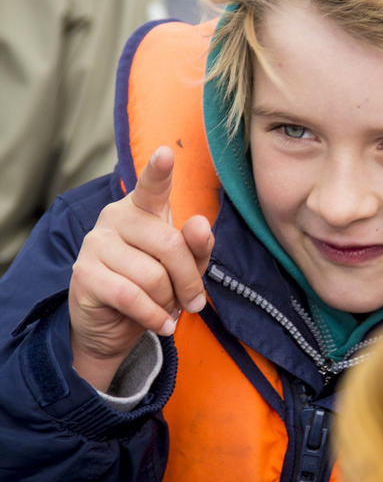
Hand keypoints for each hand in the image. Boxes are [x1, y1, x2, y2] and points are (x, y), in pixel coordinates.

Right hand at [69, 146, 213, 390]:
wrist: (114, 328)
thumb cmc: (153, 287)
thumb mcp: (183, 267)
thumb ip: (196, 246)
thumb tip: (200, 224)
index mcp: (142, 208)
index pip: (151, 186)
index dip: (158, 171)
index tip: (166, 153)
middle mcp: (115, 217)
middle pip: (169, 245)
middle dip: (189, 281)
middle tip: (194, 302)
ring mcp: (96, 243)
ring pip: (151, 275)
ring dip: (168, 301)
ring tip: (166, 309)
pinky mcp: (84, 273)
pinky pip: (131, 296)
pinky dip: (153, 316)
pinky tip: (161, 324)